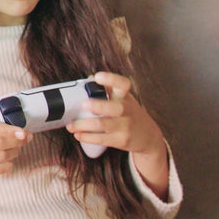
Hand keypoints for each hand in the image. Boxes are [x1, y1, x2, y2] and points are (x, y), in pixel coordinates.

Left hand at [68, 72, 170, 196]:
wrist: (148, 136)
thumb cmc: (130, 113)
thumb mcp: (123, 99)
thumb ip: (108, 89)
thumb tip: (89, 78)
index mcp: (125, 96)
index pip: (123, 84)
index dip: (111, 79)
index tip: (98, 77)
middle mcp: (127, 110)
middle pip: (114, 107)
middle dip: (97, 105)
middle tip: (82, 104)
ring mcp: (125, 126)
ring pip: (102, 124)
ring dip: (83, 125)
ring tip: (70, 125)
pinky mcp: (121, 141)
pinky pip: (102, 139)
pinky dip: (88, 137)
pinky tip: (78, 135)